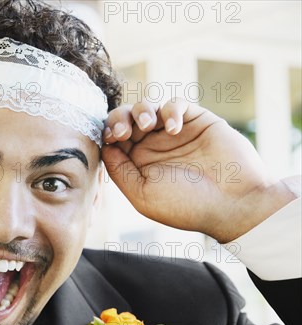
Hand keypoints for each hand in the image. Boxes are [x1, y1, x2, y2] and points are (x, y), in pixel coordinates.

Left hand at [101, 98, 297, 242]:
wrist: (234, 203)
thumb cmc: (187, 206)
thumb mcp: (142, 194)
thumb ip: (119, 171)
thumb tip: (104, 147)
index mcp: (137, 164)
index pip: (113, 140)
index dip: (107, 132)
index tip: (110, 137)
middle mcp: (152, 146)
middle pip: (125, 119)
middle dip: (119, 118)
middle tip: (123, 131)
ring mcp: (173, 133)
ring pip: (147, 107)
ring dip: (141, 111)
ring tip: (147, 125)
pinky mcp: (196, 121)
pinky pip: (176, 104)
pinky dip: (171, 110)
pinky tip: (175, 127)